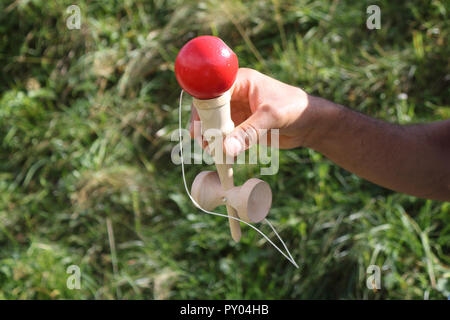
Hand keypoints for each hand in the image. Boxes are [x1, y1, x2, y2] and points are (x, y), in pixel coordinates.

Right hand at [190, 68, 314, 155]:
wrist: (311, 123)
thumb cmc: (295, 108)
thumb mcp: (271, 117)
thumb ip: (248, 132)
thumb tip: (226, 149)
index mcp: (240, 81)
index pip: (213, 91)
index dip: (202, 108)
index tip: (198, 127)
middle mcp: (235, 94)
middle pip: (210, 109)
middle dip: (205, 126)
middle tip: (204, 143)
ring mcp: (238, 111)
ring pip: (216, 124)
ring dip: (212, 138)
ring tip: (213, 152)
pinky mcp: (242, 125)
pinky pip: (226, 135)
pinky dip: (223, 145)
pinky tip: (223, 156)